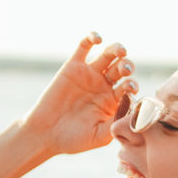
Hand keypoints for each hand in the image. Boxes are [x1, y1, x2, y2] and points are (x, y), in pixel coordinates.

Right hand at [19, 32, 137, 154]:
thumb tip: (132, 110)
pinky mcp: (73, 66)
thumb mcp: (98, 137)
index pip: (129, 87)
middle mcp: (104, 85)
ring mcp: (89, 74)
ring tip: (120, 51)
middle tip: (126, 69)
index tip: (131, 89)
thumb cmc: (73, 139)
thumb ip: (114, 124)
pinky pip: (84, 47)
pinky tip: (98, 38)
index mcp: (113, 101)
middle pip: (122, 68)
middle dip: (127, 66)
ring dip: (116, 50)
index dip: (132, 85)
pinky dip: (91, 38)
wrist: (45, 134)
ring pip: (108, 55)